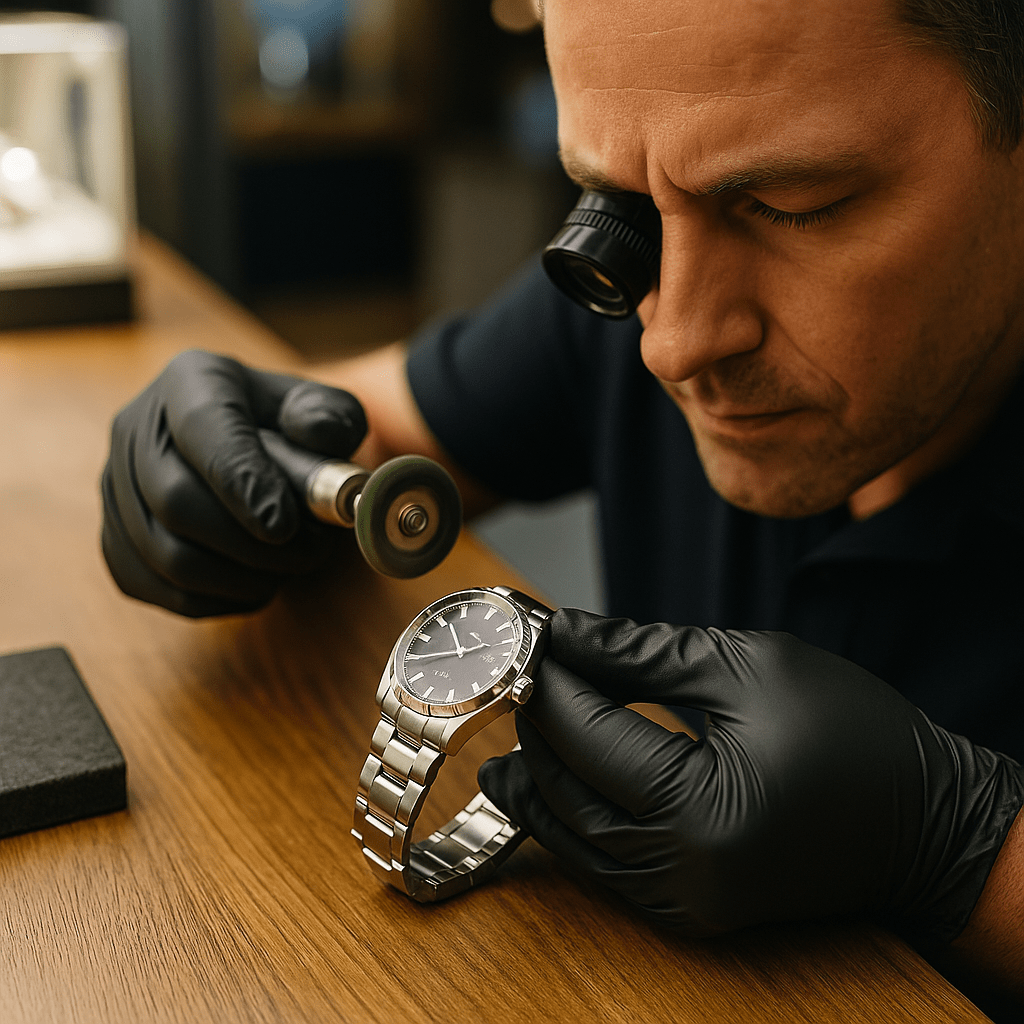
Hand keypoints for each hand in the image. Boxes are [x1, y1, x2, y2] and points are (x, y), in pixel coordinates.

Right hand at [101, 350, 365, 616]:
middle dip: (251, 543)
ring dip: (239, 576)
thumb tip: (315, 433)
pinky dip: (214, 599)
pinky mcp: (115, 537)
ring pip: (165, 554)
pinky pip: (154, 586)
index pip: (204, 428)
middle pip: (175, 502)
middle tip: (310, 553)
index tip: (284, 525)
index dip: (242, 481)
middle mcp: (137, 427)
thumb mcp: (325, 408)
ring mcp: (116, 485)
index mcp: (190, 381)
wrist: (257, 448)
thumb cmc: (294, 430)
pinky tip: (255, 584)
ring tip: (290, 568)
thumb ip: (329, 416)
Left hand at [479, 609, 1023, 938]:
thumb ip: (644, 653)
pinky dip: (572, 821)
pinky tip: (552, 785)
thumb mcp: (750, 666)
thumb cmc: (856, 734)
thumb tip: (571, 632)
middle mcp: (686, 871)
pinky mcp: (692, 908)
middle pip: (569, 789)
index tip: (534, 637)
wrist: (929, 821)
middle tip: (524, 671)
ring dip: (540, 779)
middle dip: (538, 725)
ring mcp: (687, 901)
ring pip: (575, 839)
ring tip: (514, 730)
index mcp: (704, 808)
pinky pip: (607, 867)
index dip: (552, 681)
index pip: (589, 735)